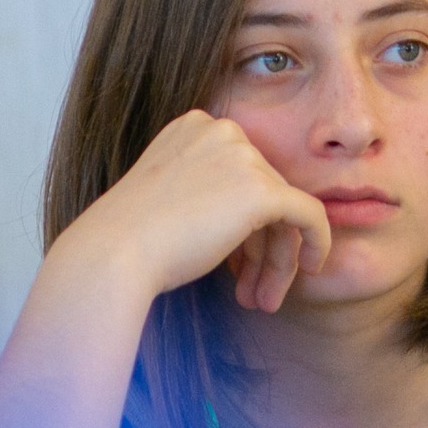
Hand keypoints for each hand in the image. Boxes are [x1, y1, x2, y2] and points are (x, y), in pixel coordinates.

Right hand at [55, 109, 332, 311]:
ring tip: (262, 301)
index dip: (245, 225)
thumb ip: (212, 194)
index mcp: (195, 126)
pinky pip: (309, 214)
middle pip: (264, 192)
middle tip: (254, 292)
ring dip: (275, 259)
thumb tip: (255, 218)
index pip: (241, 175)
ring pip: (283, 210)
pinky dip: (315, 242)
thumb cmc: (129, 240)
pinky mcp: (262, 190)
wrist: (112, 255)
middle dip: (262, 248)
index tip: (235, 265)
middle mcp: (222, 131)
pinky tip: (310, 269)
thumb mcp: (171, 198)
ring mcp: (243, 157)